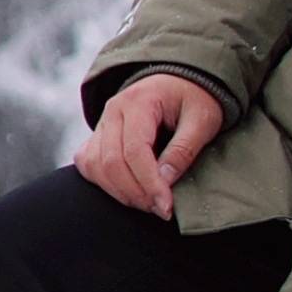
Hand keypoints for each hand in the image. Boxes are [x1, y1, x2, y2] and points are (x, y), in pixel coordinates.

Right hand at [75, 74, 226, 219]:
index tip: (167, 206)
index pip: (135, 150)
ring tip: (149, 203)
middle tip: (161, 209)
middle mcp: (113, 110)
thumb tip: (166, 181)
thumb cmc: (195, 98)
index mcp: (139, 101)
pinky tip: (129, 192)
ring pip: (96, 167)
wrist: (181, 81)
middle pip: (112, 162)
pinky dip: (104, 184)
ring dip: (121, 193)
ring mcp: (102, 123)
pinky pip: (88, 165)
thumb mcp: (202, 119)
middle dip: (136, 193)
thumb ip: (184, 148)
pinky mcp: (98, 136)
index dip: (150, 183)